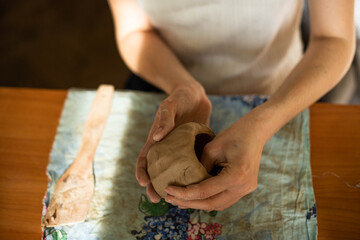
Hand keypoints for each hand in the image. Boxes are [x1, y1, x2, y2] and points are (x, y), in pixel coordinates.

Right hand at [136, 82, 211, 202]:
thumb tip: (157, 136)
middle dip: (155, 186)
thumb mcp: (170, 105)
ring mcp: (181, 151)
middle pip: (158, 172)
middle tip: (158, 199)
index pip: (145, 159)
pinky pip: (193, 165)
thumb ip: (165, 118)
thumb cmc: (179, 98)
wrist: (195, 95)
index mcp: (157, 140)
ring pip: (176, 173)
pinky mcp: (195, 149)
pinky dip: (193, 176)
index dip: (142, 172)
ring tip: (179, 198)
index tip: (144, 183)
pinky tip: (199, 186)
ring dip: (175, 186)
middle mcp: (167, 149)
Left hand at [164, 116, 265, 210]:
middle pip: (211, 204)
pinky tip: (195, 196)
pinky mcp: (245, 188)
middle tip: (169, 198)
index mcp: (236, 175)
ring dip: (198, 204)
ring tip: (179, 200)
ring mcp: (246, 190)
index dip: (183, 193)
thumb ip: (199, 167)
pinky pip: (224, 199)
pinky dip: (209, 199)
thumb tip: (186, 183)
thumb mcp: (212, 148)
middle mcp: (243, 187)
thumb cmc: (233, 134)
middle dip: (188, 203)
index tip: (167, 189)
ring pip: (218, 205)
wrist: (256, 131)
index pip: (204, 191)